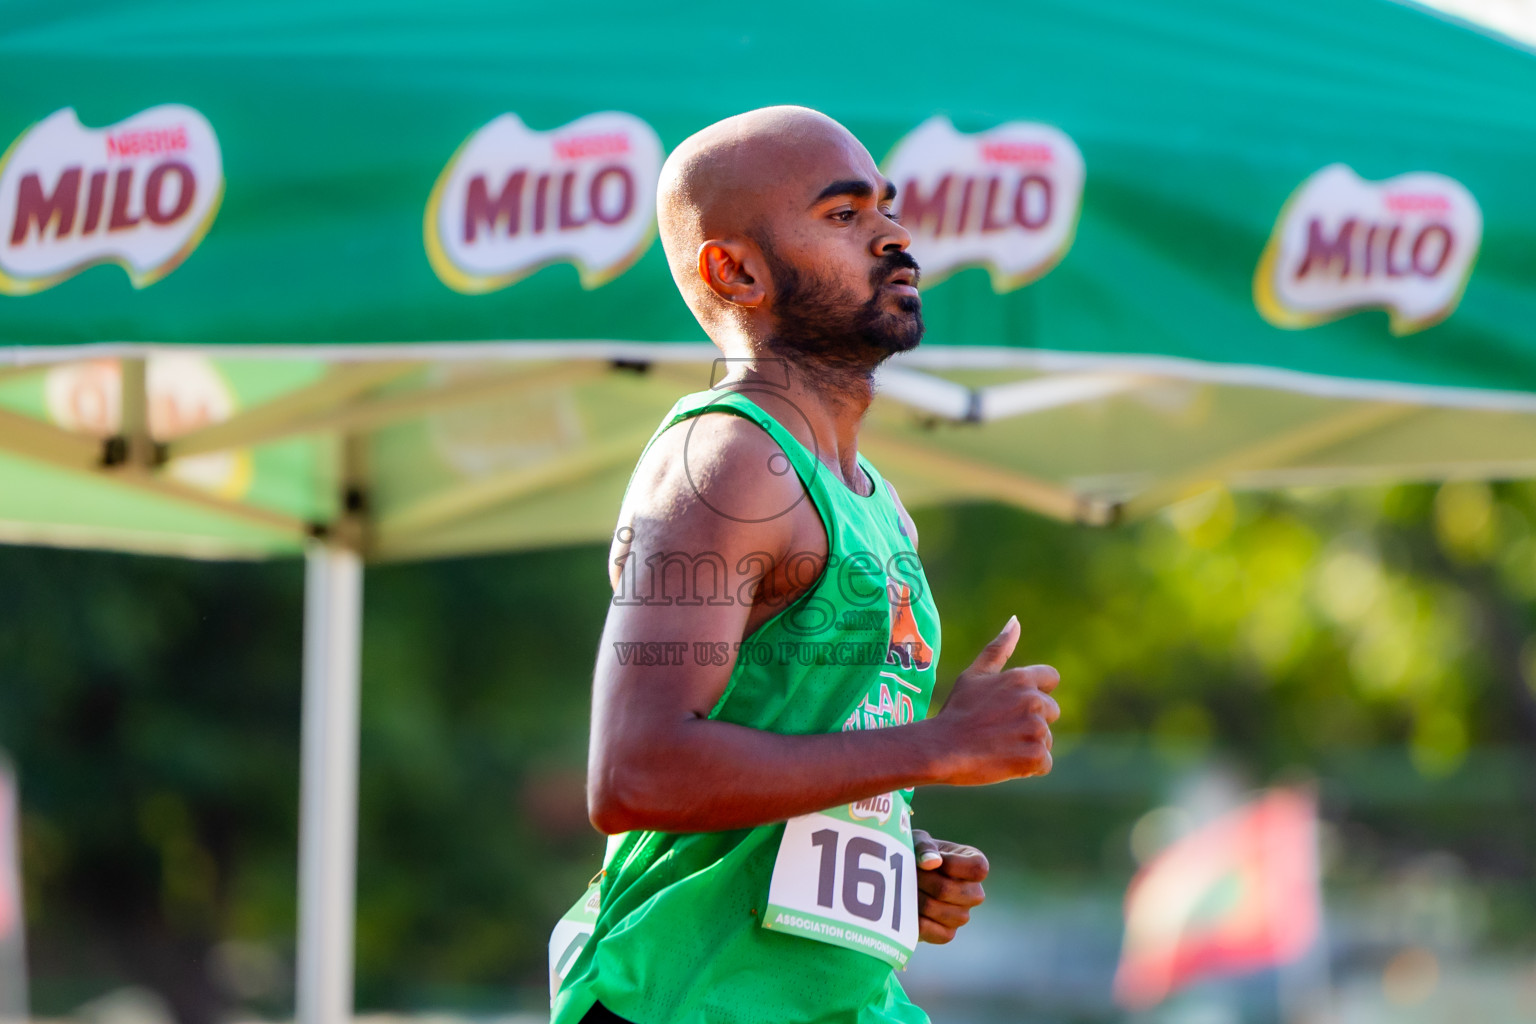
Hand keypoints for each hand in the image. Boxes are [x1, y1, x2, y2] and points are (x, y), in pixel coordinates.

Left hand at [912, 830, 987, 943]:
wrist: (896, 880)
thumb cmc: (913, 855)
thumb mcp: (916, 842)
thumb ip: (925, 847)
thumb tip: (932, 862)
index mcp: (973, 863)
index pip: (978, 868)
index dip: (955, 865)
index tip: (932, 861)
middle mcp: (973, 891)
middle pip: (958, 892)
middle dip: (927, 882)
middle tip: (907, 873)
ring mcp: (962, 914)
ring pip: (947, 913)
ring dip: (919, 901)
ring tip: (903, 890)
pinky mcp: (948, 933)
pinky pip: (941, 934)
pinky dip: (921, 924)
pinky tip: (907, 911)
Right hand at [931, 615, 1059, 785]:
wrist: (941, 749)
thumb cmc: (956, 711)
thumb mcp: (974, 675)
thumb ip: (998, 649)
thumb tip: (1015, 621)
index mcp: (1020, 678)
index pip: (1051, 679)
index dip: (1036, 692)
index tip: (1014, 706)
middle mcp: (1033, 701)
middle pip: (1051, 711)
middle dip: (1031, 721)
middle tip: (1000, 729)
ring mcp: (1036, 729)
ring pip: (1046, 739)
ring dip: (1028, 745)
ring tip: (999, 746)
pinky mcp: (1035, 756)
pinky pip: (1044, 763)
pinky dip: (1028, 767)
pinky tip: (1004, 761)